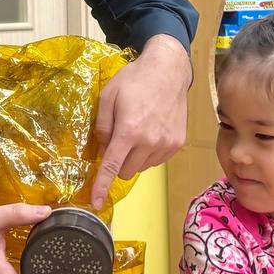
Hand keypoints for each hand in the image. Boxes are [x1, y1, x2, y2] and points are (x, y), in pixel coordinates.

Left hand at [91, 35, 190, 209]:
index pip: (112, 166)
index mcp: (129, 131)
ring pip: (142, 168)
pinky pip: (156, 160)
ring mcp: (166, 144)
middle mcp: (149, 142)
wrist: (168, 71)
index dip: (102, 186)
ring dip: (134, 157)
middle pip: (127, 172)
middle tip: (119, 140)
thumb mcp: (107, 97)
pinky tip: (150, 132)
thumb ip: (102, 126)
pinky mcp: (177, 144)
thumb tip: (103, 150)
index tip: (96, 202)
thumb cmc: (134, 80)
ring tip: (137, 131)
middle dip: (119, 162)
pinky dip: (149, 153)